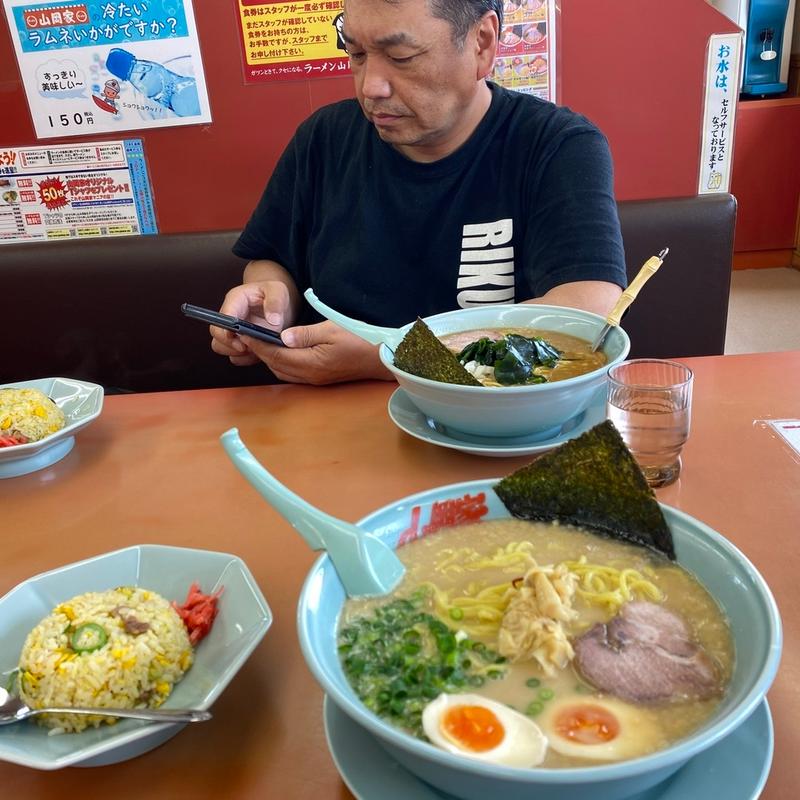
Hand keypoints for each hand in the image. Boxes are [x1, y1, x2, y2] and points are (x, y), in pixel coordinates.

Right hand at [210, 281, 291, 366]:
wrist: (279, 305)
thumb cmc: (275, 294)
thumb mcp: (278, 291)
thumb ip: (275, 302)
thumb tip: (272, 320)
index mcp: (235, 300)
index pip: (222, 317)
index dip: (227, 330)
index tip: (241, 340)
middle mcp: (230, 316)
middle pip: (216, 334)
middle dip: (230, 344)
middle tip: (249, 347)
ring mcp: (233, 331)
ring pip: (221, 347)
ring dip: (236, 353)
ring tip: (255, 349)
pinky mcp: (240, 343)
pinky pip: (235, 357)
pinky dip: (245, 359)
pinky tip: (258, 353)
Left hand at [241, 320, 393, 384]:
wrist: (381, 358)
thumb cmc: (360, 340)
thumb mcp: (332, 330)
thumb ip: (305, 334)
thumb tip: (282, 336)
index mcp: (311, 363)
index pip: (276, 355)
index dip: (258, 344)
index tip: (243, 332)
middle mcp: (309, 376)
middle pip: (275, 366)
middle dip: (259, 351)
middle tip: (246, 335)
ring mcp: (314, 379)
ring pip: (282, 371)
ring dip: (270, 358)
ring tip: (260, 341)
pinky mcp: (319, 379)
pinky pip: (292, 373)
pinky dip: (281, 363)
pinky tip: (281, 351)